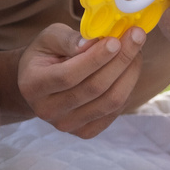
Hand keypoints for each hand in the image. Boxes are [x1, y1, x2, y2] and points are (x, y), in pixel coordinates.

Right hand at [18, 22, 145, 137]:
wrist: (37, 83)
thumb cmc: (45, 55)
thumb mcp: (48, 38)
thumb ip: (68, 39)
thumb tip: (94, 43)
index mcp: (33, 85)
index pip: (69, 75)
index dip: (95, 58)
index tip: (116, 40)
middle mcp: (47, 110)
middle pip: (94, 89)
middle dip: (120, 61)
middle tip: (136, 37)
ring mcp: (66, 125)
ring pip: (109, 102)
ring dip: (129, 74)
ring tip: (136, 51)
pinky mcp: (84, 132)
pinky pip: (114, 112)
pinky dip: (126, 89)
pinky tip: (128, 70)